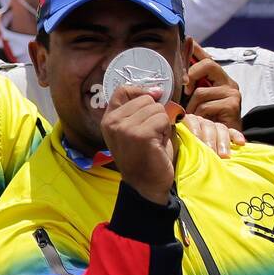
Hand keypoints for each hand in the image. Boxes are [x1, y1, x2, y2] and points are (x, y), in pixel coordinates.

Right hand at [100, 84, 175, 205]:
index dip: (141, 92)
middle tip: (151, 134)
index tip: (151, 102)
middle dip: (155, 114)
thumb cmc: (145, 156)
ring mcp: (124, 129)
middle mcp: (112, 122)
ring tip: (155, 140)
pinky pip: (162, 119)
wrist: (148, 184)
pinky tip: (158, 144)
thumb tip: (157, 90)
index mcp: (108, 120)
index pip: (123, 90)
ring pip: (156, 108)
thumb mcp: (135, 128)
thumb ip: (140, 109)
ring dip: (161, 124)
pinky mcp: (140, 135)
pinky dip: (166, 131)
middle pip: (145, 99)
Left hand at [183, 45, 244, 146]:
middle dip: (191, 75)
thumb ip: (188, 87)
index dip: (196, 49)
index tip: (187, 38)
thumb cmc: (207, 121)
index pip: (207, 58)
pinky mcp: (233, 104)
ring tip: (196, 115)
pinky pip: (205, 104)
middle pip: (207, 64)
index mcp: (218, 79)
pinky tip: (203, 121)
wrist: (225, 141)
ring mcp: (232, 92)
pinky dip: (199, 114)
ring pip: (200, 90)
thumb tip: (172, 75)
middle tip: (185, 90)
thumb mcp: (194, 101)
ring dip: (192, 106)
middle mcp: (227, 81)